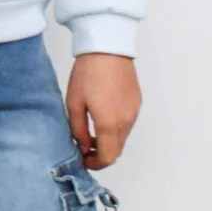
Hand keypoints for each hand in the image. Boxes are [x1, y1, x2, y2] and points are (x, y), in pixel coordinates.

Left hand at [65, 53, 141, 169]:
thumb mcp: (74, 102)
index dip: (95, 164)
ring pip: (123, 137)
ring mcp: (134, 112)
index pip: (108, 157)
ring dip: (109, 140)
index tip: (84, 159)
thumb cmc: (87, 72)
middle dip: (102, 153)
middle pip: (117, 150)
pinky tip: (103, 115)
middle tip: (86, 147)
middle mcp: (126, 121)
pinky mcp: (137, 102)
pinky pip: (128, 123)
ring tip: (92, 130)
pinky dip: (117, 127)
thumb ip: (78, 129)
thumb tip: (84, 147)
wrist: (107, 47)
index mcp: (109, 124)